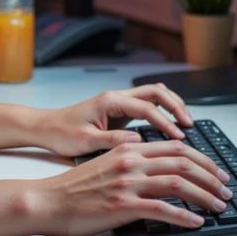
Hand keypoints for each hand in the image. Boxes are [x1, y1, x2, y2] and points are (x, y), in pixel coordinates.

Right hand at [31, 139, 232, 235]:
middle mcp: (130, 162)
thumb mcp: (104, 165)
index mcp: (128, 150)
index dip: (202, 159)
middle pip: (183, 162)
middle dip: (211, 176)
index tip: (217, 172)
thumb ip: (130, 162)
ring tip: (219, 206)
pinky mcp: (123, 206)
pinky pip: (163, 209)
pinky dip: (184, 216)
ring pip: (178, 183)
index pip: (175, 147)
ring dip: (205, 195)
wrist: (48, 201)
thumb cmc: (73, 189)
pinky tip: (196, 223)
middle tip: (226, 189)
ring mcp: (127, 183)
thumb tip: (156, 168)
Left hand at [32, 82, 194, 159]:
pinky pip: (148, 106)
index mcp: (110, 101)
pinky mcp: (120, 112)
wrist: (46, 127)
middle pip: (156, 92)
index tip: (179, 137)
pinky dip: (163, 112)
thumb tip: (137, 142)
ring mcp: (119, 103)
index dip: (166, 122)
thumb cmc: (61, 133)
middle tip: (190, 125)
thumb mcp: (85, 141)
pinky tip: (171, 127)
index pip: (147, 108)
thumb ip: (111, 140)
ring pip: (154, 96)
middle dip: (176, 106)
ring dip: (172, 106)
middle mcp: (117, 97)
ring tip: (186, 124)